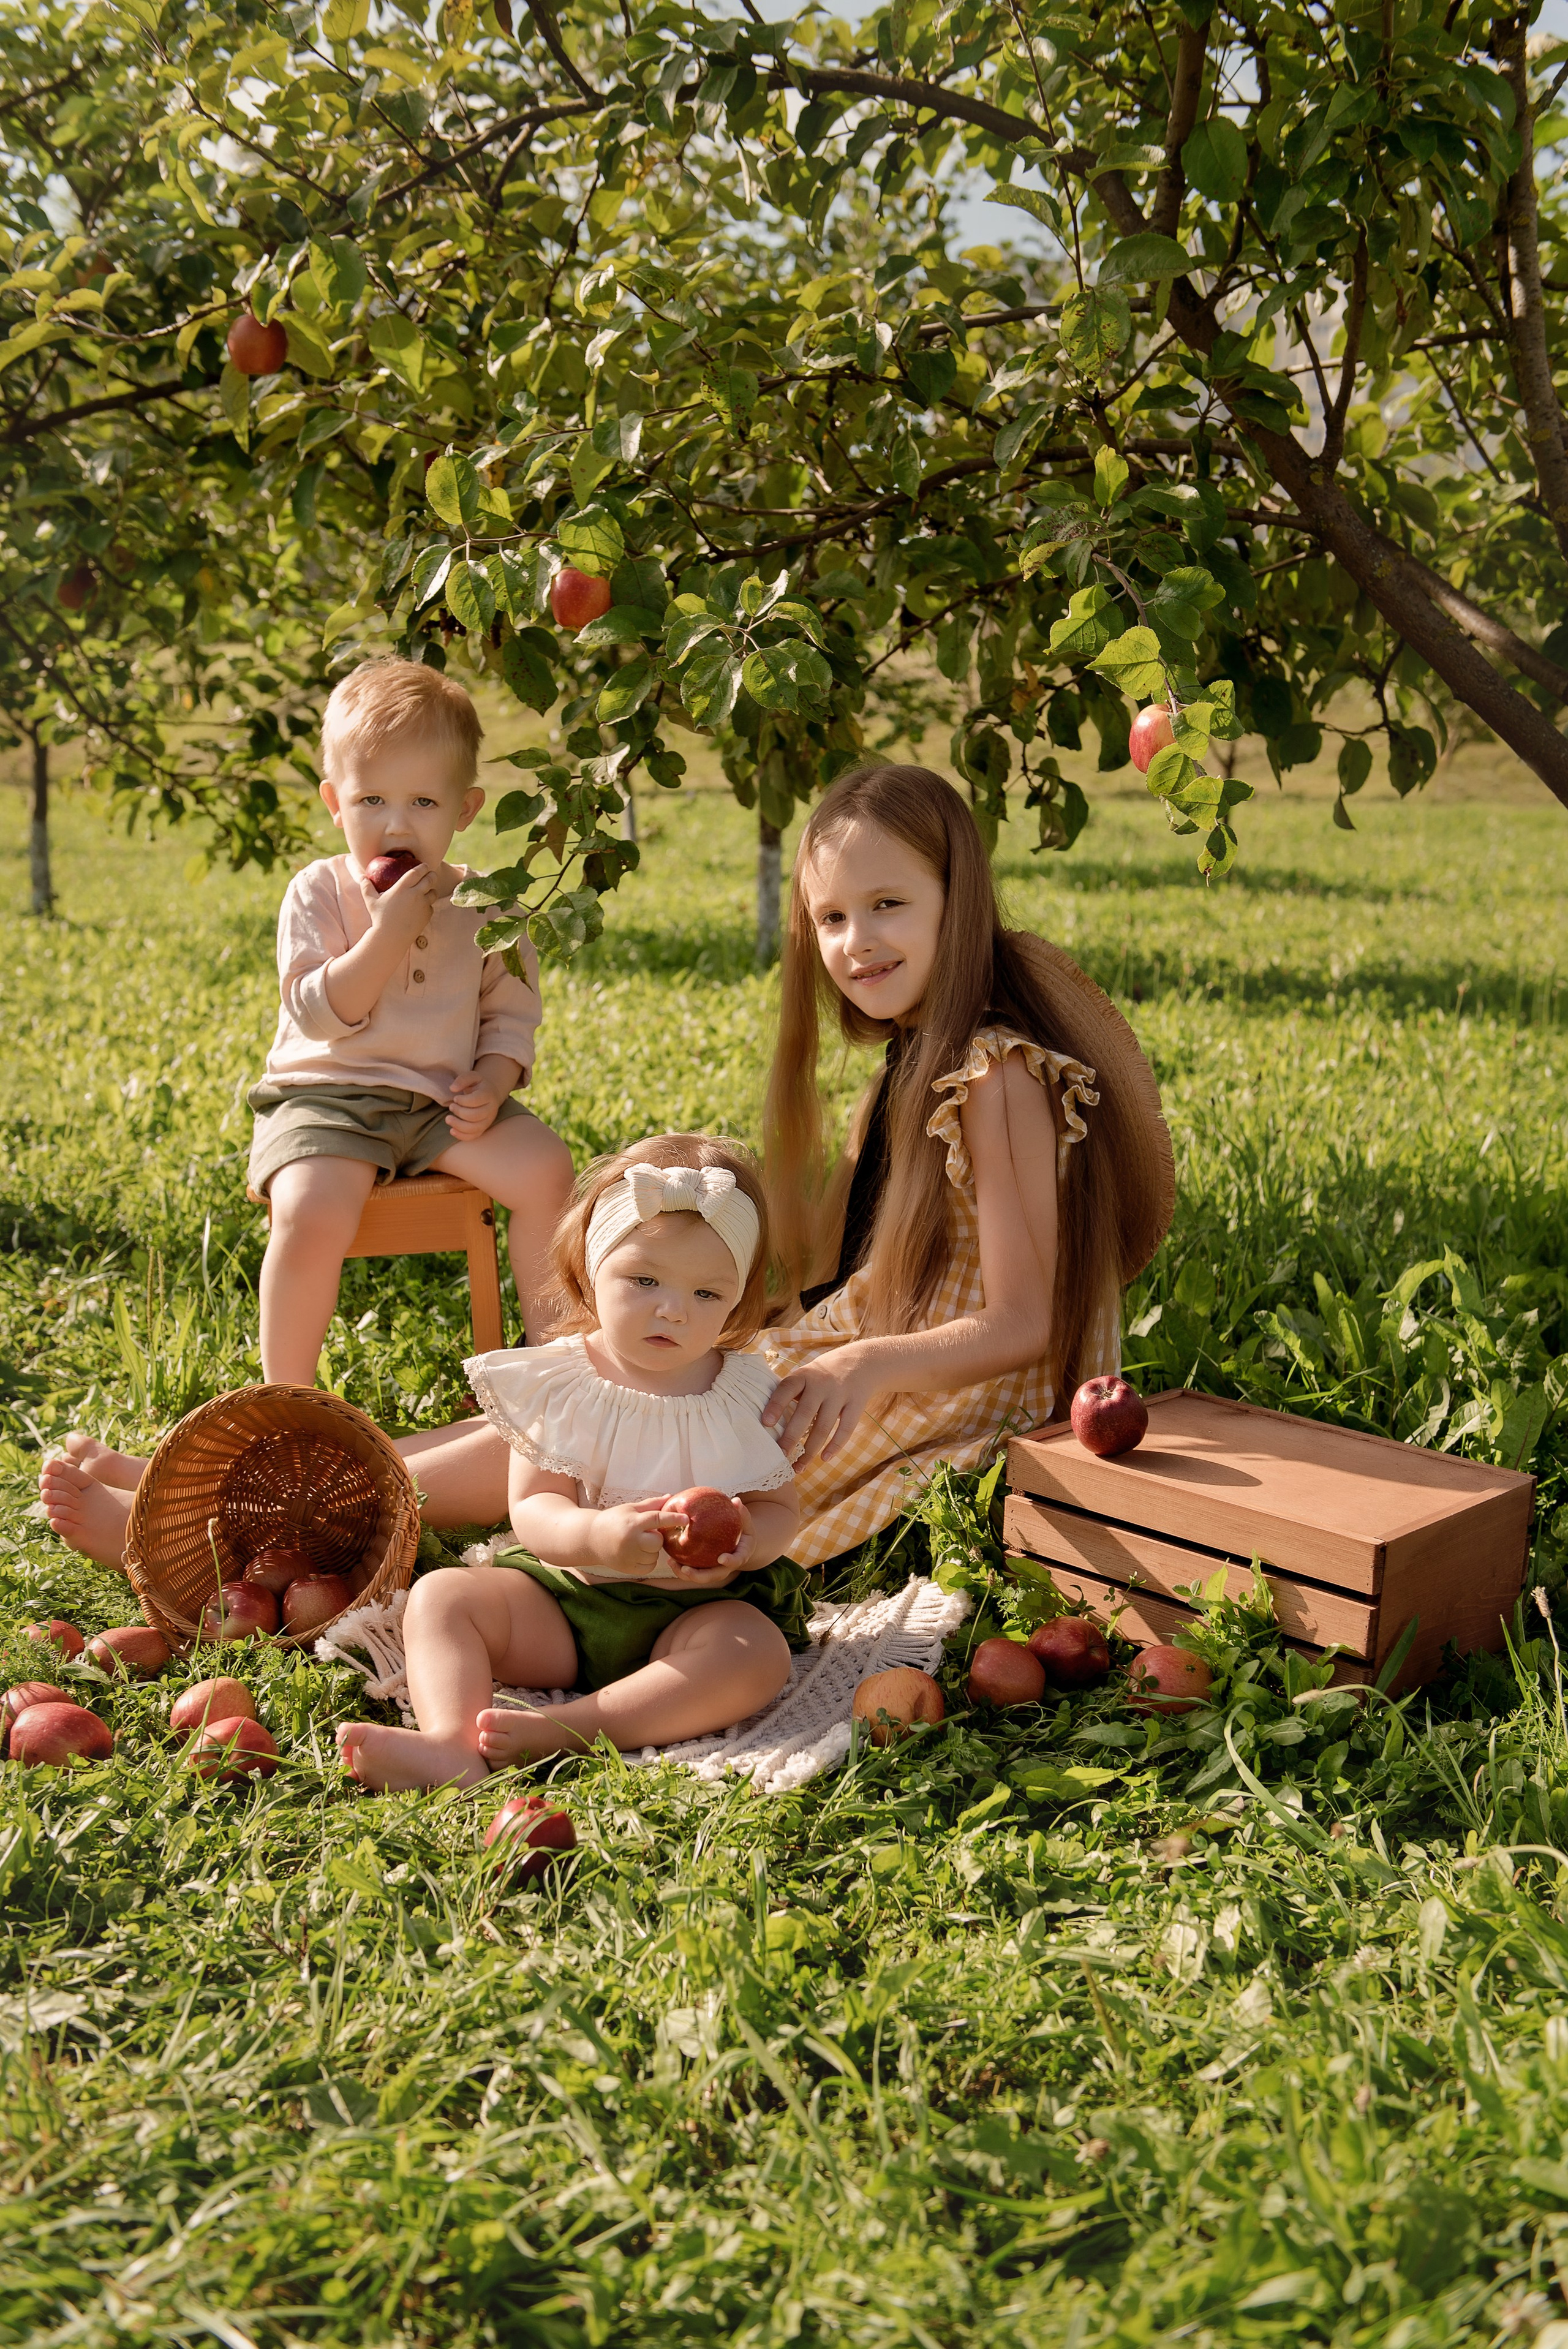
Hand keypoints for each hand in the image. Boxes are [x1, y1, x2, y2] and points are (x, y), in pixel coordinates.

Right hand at [358, 861, 434, 948]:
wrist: (391, 937)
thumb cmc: (379, 918)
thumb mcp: (371, 901)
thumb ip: (366, 887)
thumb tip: (362, 877)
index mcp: (402, 888)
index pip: (417, 872)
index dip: (423, 867)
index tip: (424, 865)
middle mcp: (415, 894)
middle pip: (430, 879)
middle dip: (432, 875)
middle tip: (431, 874)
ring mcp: (423, 905)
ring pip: (433, 893)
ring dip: (431, 890)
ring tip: (428, 890)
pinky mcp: (427, 915)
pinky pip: (430, 907)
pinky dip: (428, 905)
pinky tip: (423, 906)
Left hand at [446, 1066, 504, 1141]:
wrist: (491, 1094)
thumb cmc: (478, 1085)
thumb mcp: (472, 1077)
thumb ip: (462, 1079)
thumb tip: (452, 1088)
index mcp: (488, 1095)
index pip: (476, 1101)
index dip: (462, 1101)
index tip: (455, 1098)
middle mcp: (491, 1109)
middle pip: (474, 1116)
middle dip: (459, 1112)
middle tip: (451, 1106)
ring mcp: (488, 1121)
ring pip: (474, 1128)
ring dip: (458, 1125)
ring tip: (448, 1119)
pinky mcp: (483, 1129)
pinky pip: (474, 1136)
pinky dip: (462, 1136)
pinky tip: (452, 1130)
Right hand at [591, 1495, 680, 1576]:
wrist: (591, 1539)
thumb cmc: (613, 1520)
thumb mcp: (630, 1508)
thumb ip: (651, 1505)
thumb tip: (671, 1498)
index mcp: (632, 1522)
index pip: (657, 1519)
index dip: (674, 1519)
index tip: (687, 1519)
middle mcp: (631, 1540)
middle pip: (658, 1541)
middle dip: (656, 1537)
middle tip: (647, 1533)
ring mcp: (629, 1556)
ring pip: (655, 1555)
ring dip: (652, 1549)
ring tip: (638, 1543)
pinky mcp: (628, 1569)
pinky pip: (650, 1566)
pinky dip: (648, 1560)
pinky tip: (637, 1553)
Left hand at [666, 1498, 752, 1583]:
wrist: (740, 1543)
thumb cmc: (742, 1530)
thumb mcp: (745, 1521)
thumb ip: (741, 1513)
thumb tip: (736, 1500)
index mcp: (740, 1556)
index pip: (737, 1561)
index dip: (730, 1561)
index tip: (721, 1558)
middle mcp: (727, 1566)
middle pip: (714, 1575)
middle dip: (699, 1575)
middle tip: (686, 1570)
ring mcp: (715, 1569)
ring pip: (700, 1577)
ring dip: (686, 1574)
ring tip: (672, 1563)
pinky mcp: (704, 1568)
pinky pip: (693, 1571)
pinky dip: (681, 1568)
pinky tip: (670, 1560)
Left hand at [762, 1349, 884, 1467]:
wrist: (861, 1360)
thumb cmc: (823, 1374)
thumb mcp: (806, 1375)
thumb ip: (791, 1393)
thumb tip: (766, 1420)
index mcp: (804, 1375)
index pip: (786, 1389)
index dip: (775, 1405)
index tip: (765, 1423)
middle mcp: (822, 1383)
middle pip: (805, 1413)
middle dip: (791, 1437)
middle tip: (779, 1456)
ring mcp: (840, 1394)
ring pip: (824, 1427)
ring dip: (810, 1450)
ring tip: (799, 1467)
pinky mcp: (856, 1404)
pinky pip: (846, 1429)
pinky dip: (835, 1446)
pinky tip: (824, 1458)